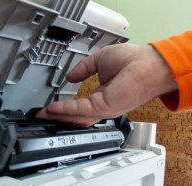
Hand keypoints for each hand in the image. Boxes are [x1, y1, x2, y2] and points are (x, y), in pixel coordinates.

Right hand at [36, 43, 177, 126]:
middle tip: (41, 117)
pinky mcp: (104, 106)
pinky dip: (64, 110)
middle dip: (57, 118)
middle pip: (75, 118)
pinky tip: (52, 108)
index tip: (49, 107)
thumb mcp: (100, 61)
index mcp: (102, 95)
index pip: (79, 107)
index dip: (63, 109)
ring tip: (42, 115)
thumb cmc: (134, 60)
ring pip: (75, 118)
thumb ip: (82, 69)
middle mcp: (102, 105)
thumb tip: (70, 76)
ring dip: (57, 117)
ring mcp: (103, 108)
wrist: (150, 63)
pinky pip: (79, 110)